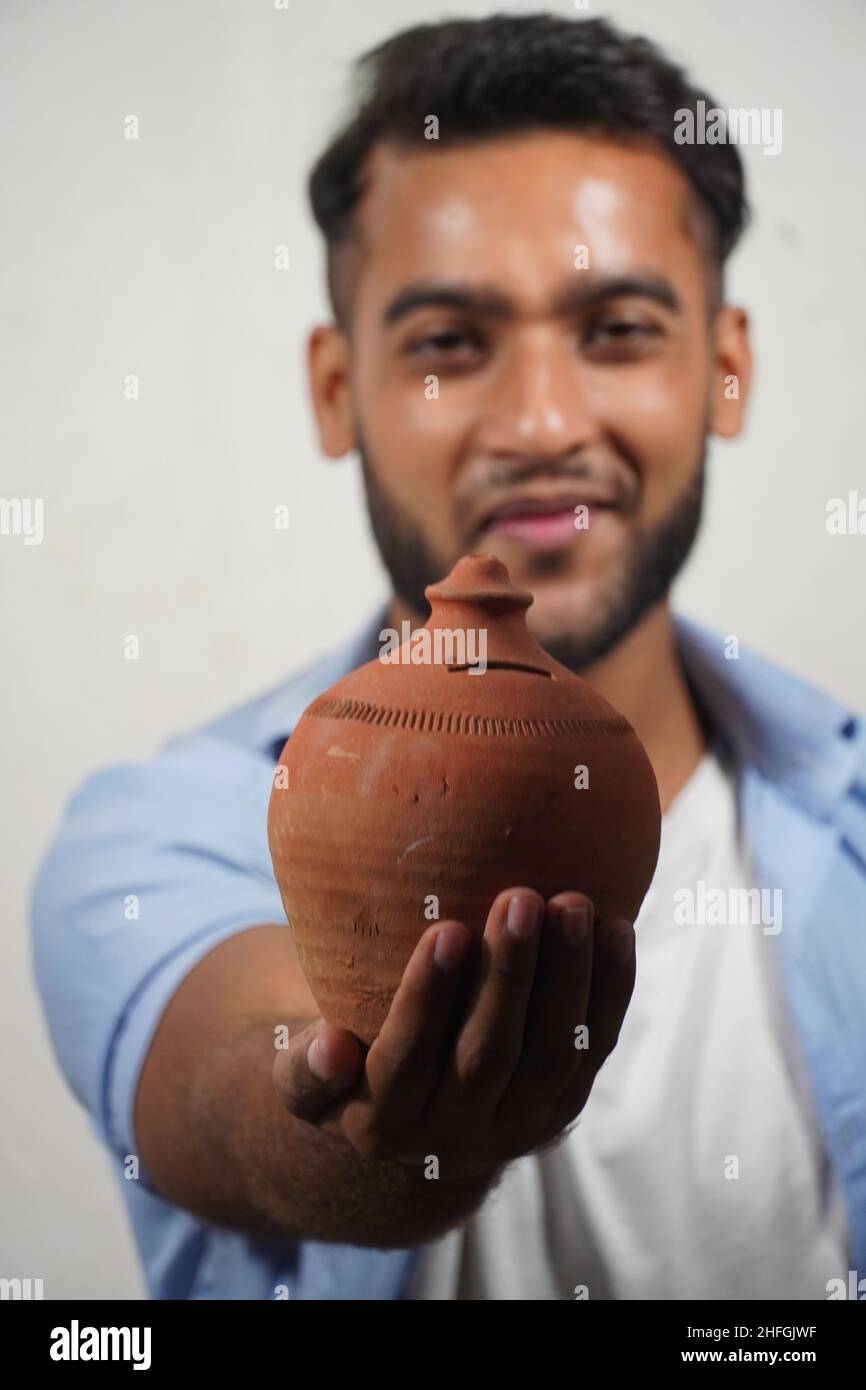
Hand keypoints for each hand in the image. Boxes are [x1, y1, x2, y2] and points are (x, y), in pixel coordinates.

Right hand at [272, 887, 634, 1171]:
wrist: (415, 1121)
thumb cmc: (350, 1063)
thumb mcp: (308, 1081)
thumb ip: (303, 1070)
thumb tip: (327, 1046)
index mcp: (382, 1123)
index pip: (406, 1059)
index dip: (426, 998)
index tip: (442, 930)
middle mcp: (455, 1132)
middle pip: (488, 1056)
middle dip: (508, 976)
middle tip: (520, 898)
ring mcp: (517, 1123)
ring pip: (551, 1055)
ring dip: (568, 979)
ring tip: (573, 905)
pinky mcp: (562, 1105)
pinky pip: (594, 1048)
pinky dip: (611, 990)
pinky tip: (617, 929)